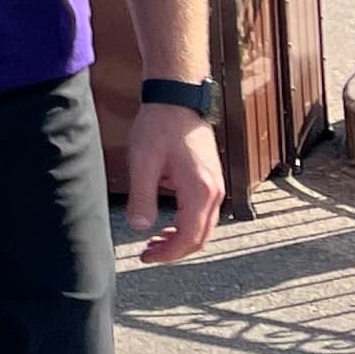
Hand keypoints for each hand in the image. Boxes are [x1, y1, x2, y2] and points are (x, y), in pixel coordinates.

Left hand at [123, 105, 224, 264]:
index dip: (167, 253)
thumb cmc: (160, 125)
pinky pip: (204, 212)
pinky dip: (187, 223)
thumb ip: (142, 197)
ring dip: (181, 238)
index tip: (146, 256)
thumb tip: (139, 227)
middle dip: (174, 250)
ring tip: (155, 241)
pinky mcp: (211, 178)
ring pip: (204, 226)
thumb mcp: (143, 162)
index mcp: (199, 190)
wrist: (178, 97)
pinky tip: (167, 220)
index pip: (189, 237)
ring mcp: (215, 184)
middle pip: (200, 237)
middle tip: (149, 253)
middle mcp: (214, 190)